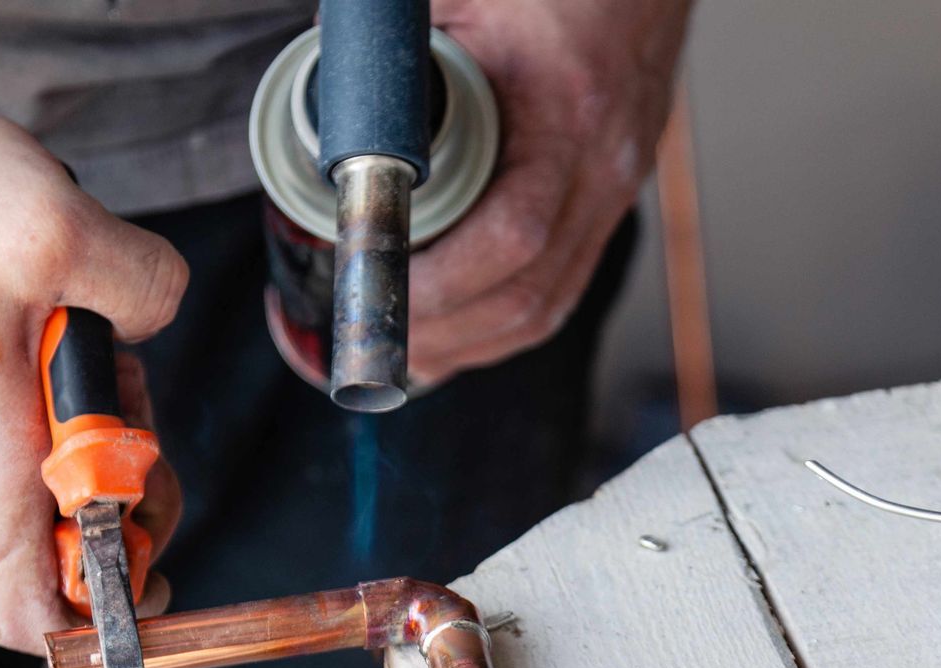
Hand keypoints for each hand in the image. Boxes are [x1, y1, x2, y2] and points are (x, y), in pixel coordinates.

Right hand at [0, 106, 187, 651]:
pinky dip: (70, 400)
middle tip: (132, 393)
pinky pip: (32, 438)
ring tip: (92, 341)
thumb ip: (142, 289)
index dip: (94, 629)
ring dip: (105, 430)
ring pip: (59, 484)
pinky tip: (67, 327)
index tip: (150, 584)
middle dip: (131, 486)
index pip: (21, 613)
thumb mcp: (59, 227)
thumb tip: (154, 320)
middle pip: (71, 547)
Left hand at [410, 0, 690, 384]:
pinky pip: (561, 285)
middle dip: (446, 334)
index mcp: (569, 114)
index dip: (443, 284)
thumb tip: (326, 103)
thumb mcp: (467, 4)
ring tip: (404, 358)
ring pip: (549, 305)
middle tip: (374, 341)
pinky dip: (502, 321)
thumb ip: (402, 60)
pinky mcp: (609, 201)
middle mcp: (604, 166)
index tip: (380, 292)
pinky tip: (456, 336)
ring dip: (472, 344)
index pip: (512, 234)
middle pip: (532, 295)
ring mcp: (614, 190)